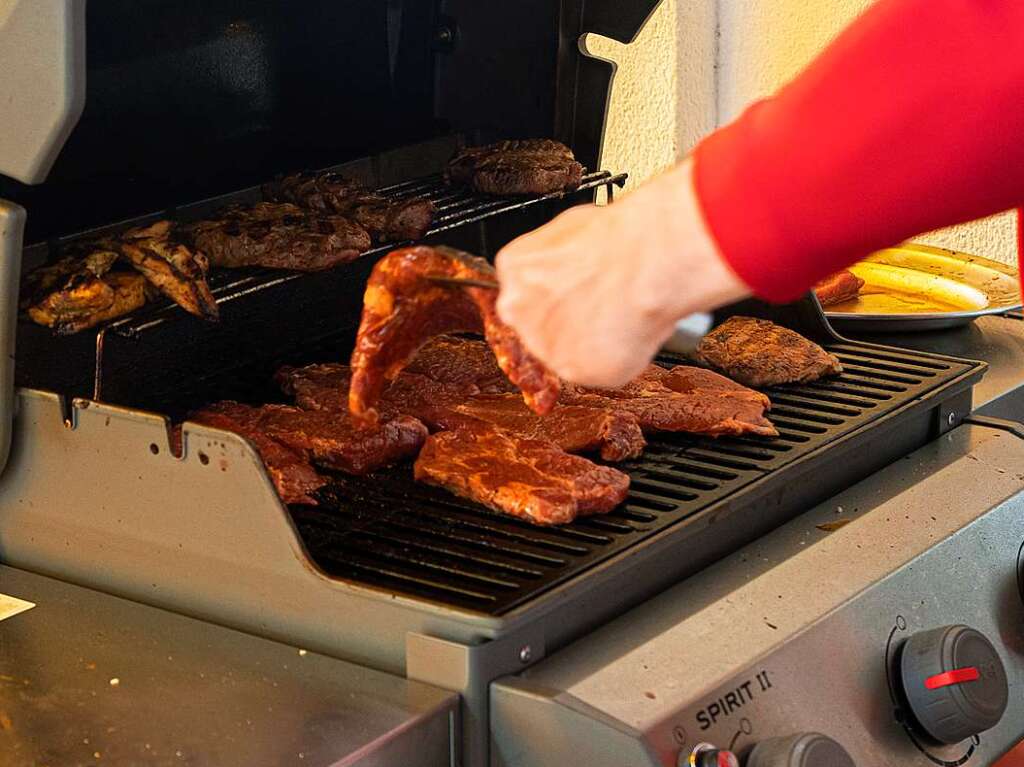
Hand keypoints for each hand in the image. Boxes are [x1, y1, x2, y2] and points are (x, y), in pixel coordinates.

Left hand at [495, 158, 749, 386]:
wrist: (646, 262)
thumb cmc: (618, 239)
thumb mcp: (573, 229)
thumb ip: (558, 261)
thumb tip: (571, 266)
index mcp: (514, 269)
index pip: (525, 294)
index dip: (556, 297)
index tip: (575, 296)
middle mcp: (517, 309)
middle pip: (537, 326)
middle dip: (567, 322)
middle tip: (600, 309)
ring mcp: (541, 344)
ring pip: (567, 352)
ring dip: (590, 342)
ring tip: (620, 318)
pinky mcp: (573, 370)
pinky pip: (596, 370)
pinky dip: (615, 358)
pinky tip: (629, 332)